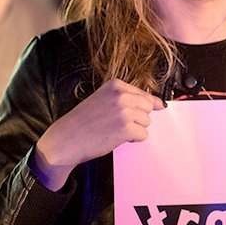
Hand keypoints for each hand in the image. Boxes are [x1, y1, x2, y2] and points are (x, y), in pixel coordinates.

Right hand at [33, 79, 165, 189]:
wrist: (66, 139)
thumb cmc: (82, 122)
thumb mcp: (102, 99)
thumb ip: (125, 98)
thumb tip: (159, 104)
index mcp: (115, 85)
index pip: (143, 94)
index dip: (140, 107)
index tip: (132, 114)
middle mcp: (121, 95)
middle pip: (148, 107)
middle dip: (138, 118)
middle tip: (119, 124)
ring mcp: (124, 111)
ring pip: (147, 122)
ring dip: (135, 129)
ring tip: (115, 130)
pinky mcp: (126, 128)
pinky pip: (143, 135)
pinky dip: (133, 140)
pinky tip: (116, 138)